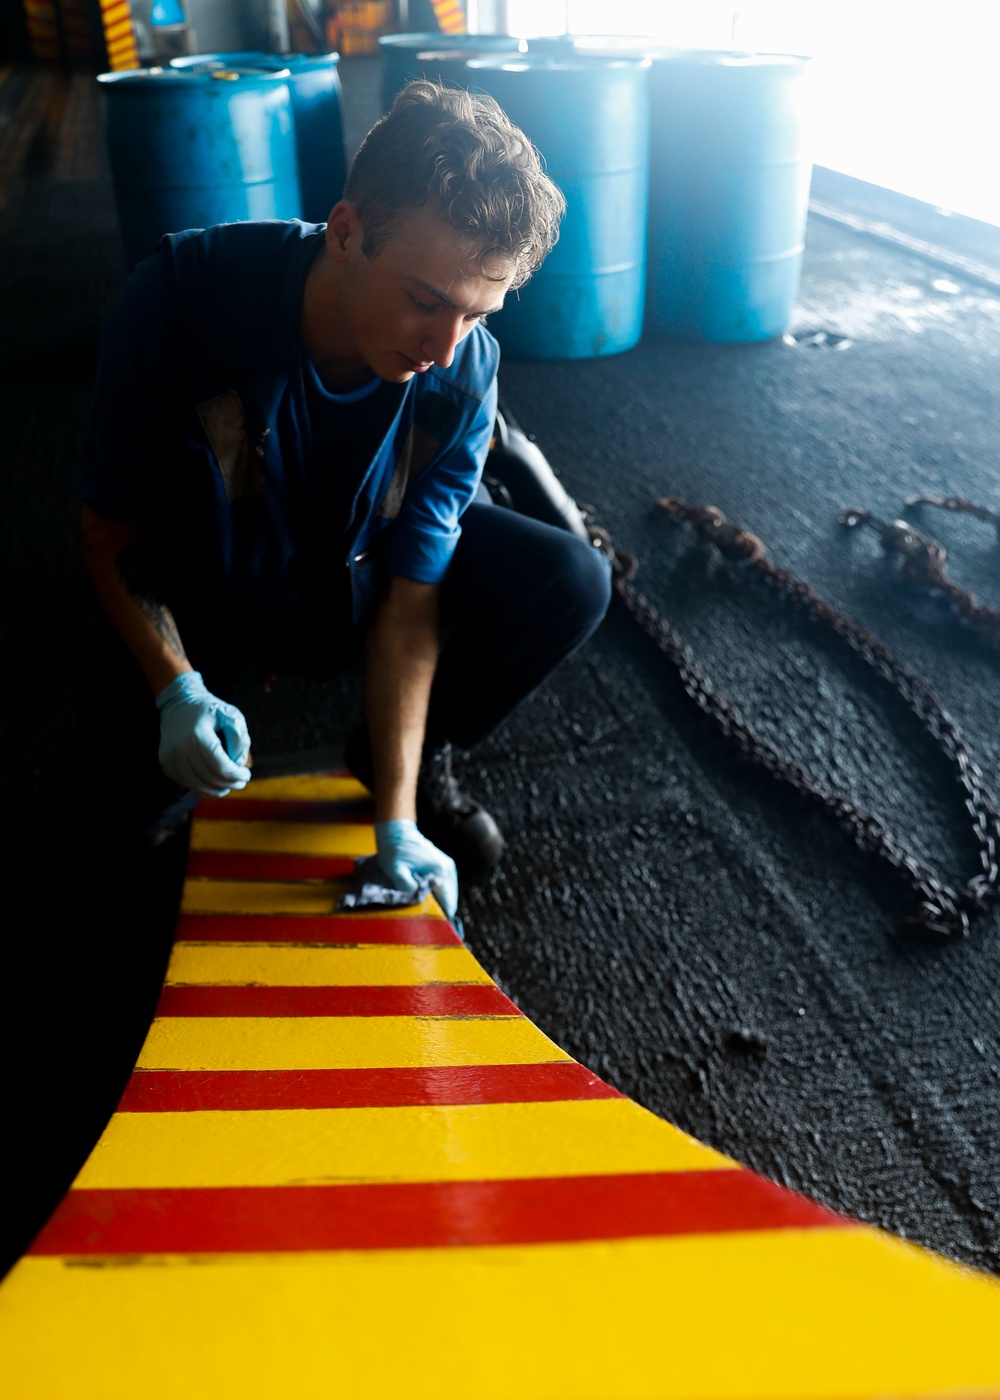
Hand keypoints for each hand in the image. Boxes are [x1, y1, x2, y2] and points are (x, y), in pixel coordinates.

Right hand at [156, 671, 251, 796]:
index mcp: (198, 734)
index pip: (220, 766)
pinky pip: (186, 783)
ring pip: (197, 785)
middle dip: (230, 784)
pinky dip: (202, 785)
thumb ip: (240, 737)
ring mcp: (170, 756)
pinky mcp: (165, 763)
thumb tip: (239, 764)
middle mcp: (180, 747)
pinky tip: (211, 779)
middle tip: (241, 782)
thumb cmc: (209, 711)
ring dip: (216, 789)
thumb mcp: (230, 715)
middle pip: (209, 778)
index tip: (246, 775)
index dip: (236, 775)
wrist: (179, 704)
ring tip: (228, 784)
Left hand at [374, 819, 458, 919]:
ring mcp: (447, 865)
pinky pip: (446, 885)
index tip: (433, 927)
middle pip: (451, 898)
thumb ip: (406, 885)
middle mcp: (447, 868)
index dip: (442, 916)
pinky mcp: (444, 864)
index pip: (447, 901)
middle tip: (428, 922)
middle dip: (442, 911)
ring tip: (428, 912)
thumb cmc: (394, 850)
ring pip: (449, 892)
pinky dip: (440, 894)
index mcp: (439, 870)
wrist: (397, 831)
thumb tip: (418, 898)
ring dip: (441, 902)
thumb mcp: (395, 869)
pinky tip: (429, 900)